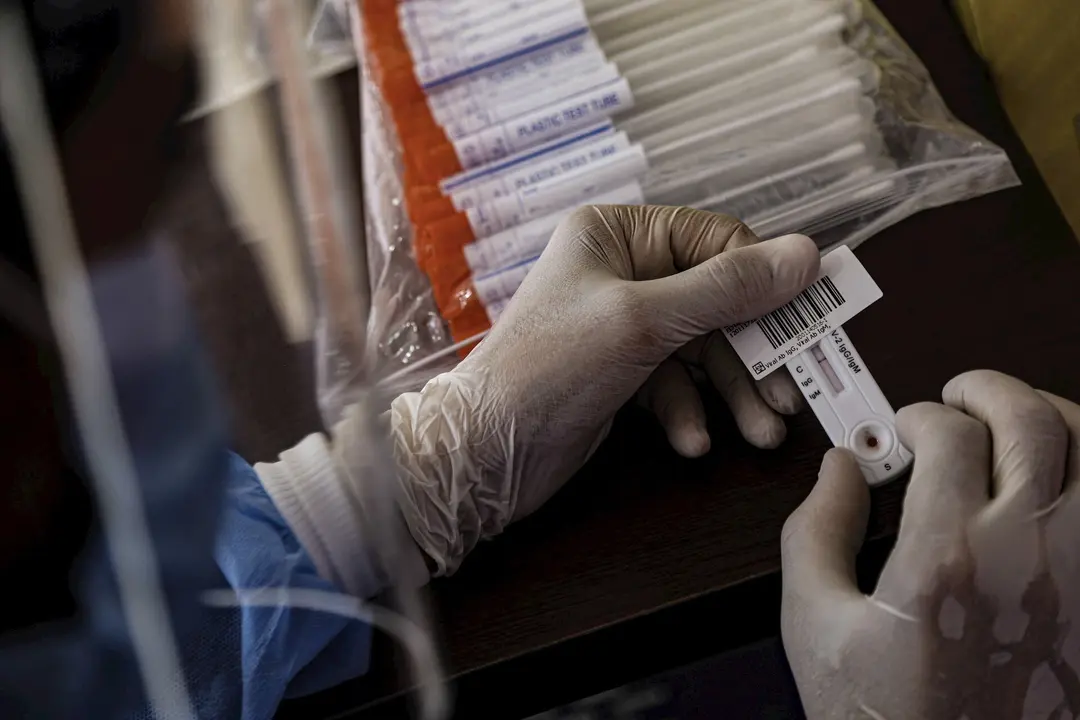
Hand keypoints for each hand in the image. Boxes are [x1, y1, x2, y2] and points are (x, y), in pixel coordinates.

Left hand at [392, 205, 819, 574]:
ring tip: (760, 433)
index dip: (763, 281)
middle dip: (750, 353)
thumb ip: (727, 289)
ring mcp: (620, 324)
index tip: (807, 319)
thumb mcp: (646, 321)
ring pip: (701, 349)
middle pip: (715, 301)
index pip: (716, 242)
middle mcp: (620, 271)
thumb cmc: (552, 366)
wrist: (486, 452)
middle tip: (787, 395)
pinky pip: (673, 383)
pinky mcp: (619, 372)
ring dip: (730, 393)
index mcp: (616, 235)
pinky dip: (688, 411)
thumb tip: (807, 254)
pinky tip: (691, 442)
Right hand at [781, 370, 1079, 718]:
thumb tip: (836, 471)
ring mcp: (1079, 579)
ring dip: (1052, 417)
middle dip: (988, 390)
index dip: (917, 416)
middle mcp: (1029, 558)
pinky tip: (1056, 477)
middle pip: (1031, 422)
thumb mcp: (815, 627)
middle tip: (959, 396)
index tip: (901, 430)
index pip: (948, 436)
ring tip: (1014, 422)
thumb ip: (815, 534)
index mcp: (947, 560)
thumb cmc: (884, 718)